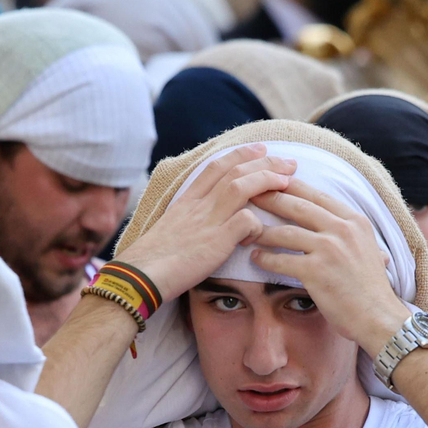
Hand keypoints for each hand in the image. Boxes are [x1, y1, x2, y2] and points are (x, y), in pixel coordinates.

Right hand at [118, 144, 296, 300]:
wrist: (140, 277)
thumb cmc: (152, 262)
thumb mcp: (170, 232)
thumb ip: (189, 222)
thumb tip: (203, 226)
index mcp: (186, 201)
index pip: (216, 167)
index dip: (240, 155)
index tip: (260, 150)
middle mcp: (197, 205)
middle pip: (234, 171)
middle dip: (265, 162)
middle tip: (288, 162)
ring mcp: (206, 221)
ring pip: (241, 187)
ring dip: (267, 180)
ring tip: (288, 181)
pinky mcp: (215, 242)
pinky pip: (246, 221)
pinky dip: (258, 224)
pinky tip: (258, 234)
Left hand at [249, 181, 411, 354]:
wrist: (379, 317)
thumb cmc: (371, 288)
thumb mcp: (369, 249)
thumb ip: (351, 233)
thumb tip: (339, 223)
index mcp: (354, 220)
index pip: (316, 195)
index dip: (291, 186)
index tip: (272, 181)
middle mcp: (342, 229)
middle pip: (297, 206)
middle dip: (270, 199)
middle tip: (248, 195)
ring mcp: (329, 249)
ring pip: (285, 232)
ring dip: (262, 232)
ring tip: (246, 232)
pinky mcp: (316, 271)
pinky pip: (282, 260)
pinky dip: (265, 259)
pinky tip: (256, 259)